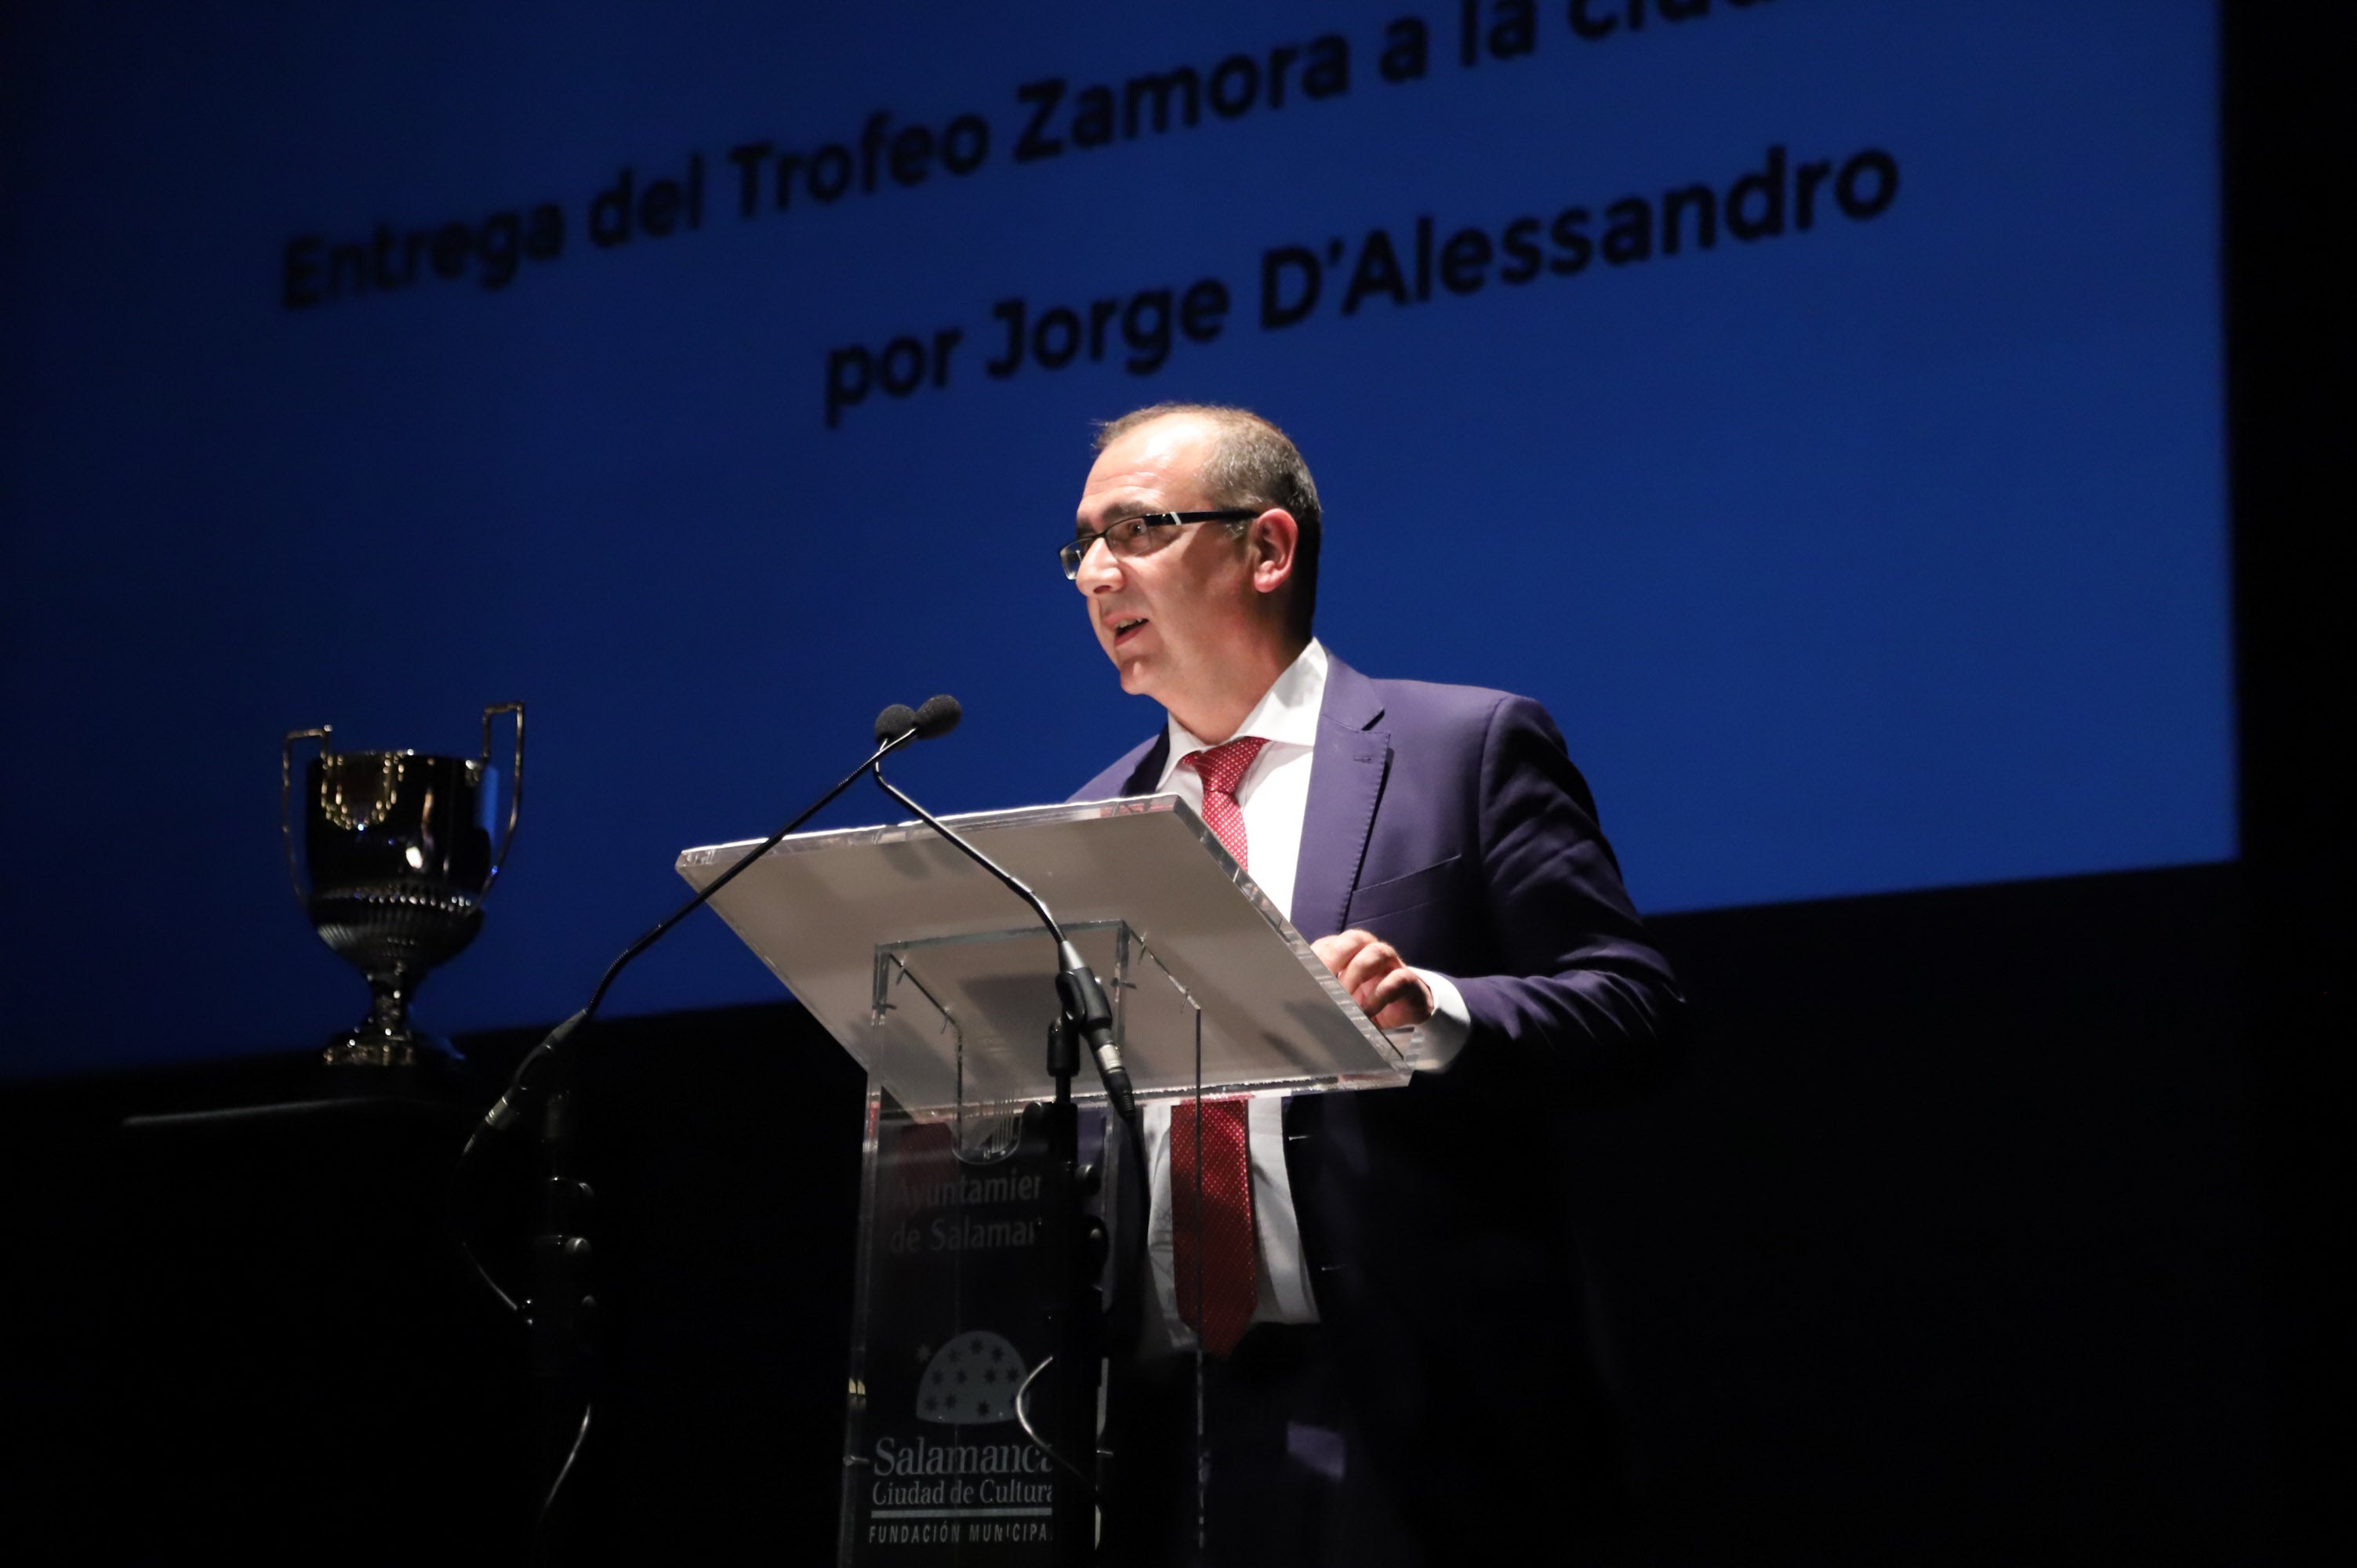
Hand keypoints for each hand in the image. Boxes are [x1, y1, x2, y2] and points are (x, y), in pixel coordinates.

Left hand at [1312, 929, 1434, 1029]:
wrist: (1402, 1012)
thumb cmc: (1365, 1000)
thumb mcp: (1341, 996)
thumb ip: (1325, 990)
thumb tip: (1300, 997)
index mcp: (1349, 950)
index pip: (1329, 943)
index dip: (1316, 958)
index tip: (1303, 977)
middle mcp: (1370, 950)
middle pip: (1354, 939)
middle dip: (1335, 958)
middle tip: (1323, 984)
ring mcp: (1391, 963)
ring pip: (1376, 953)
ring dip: (1357, 976)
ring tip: (1345, 1001)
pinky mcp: (1409, 981)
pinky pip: (1397, 979)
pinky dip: (1379, 995)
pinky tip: (1367, 1011)